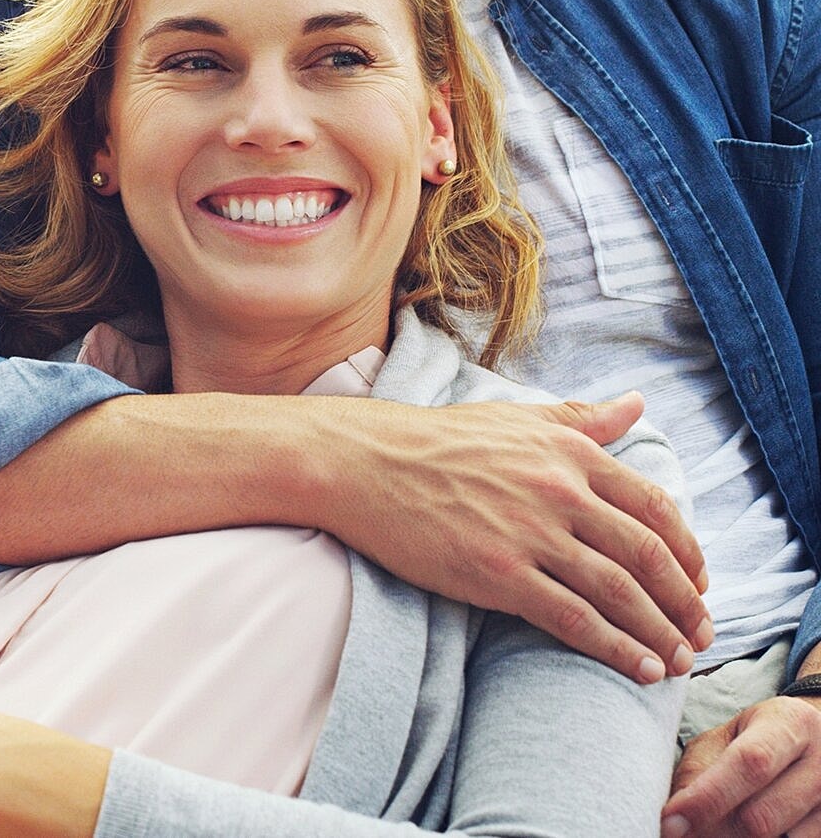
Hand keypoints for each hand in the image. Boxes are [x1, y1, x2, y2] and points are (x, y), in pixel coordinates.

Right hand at [314, 389, 710, 684]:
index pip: (652, 505)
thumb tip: (637, 403)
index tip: (700, 579)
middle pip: (646, 554)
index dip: (687, 549)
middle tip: (701, 631)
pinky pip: (574, 619)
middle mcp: (559, 490)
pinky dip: (616, 648)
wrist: (368, 464)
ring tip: (679, 660)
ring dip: (661, 631)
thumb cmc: (440, 439)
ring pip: (619, 592)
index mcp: (568, 453)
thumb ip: (583, 418)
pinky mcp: (499, 574)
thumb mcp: (518, 418)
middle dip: (685, 600)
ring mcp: (530, 534)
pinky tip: (639, 667)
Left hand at [663, 695, 820, 836]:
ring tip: (717, 825)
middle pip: (764, 816)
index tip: (672, 821)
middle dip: (716, 827)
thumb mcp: (729, 737)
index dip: (708, 796)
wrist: (816, 743)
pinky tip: (741, 833)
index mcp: (790, 724)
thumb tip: (675, 815)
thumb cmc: (760, 739)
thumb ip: (701, 768)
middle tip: (685, 829)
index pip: (749, 763)